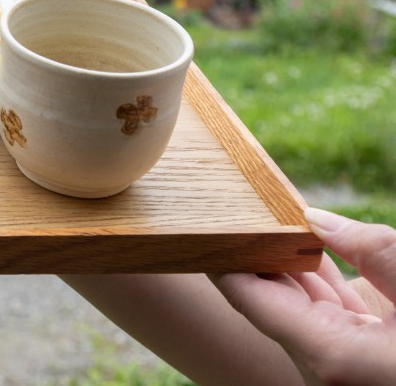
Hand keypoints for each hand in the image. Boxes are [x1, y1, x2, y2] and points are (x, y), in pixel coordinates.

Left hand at [212, 207, 395, 385]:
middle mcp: (324, 367)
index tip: (201, 222)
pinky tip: (308, 245)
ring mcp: (340, 367)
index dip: (221, 256)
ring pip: (298, 307)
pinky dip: (317, 282)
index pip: (247, 297)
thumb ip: (373, 251)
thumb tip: (316, 219)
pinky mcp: (359, 362)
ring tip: (264, 216)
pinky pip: (327, 317)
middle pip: (268, 299)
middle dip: (250, 251)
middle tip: (231, 206)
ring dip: (284, 263)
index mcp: (328, 353)